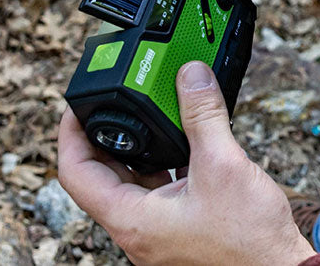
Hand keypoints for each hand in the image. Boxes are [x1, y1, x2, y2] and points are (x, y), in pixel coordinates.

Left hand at [56, 61, 314, 265]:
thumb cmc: (249, 243)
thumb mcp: (223, 166)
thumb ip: (203, 116)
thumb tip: (191, 76)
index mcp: (131, 220)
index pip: (75, 172)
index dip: (70, 133)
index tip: (78, 105)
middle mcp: (137, 230)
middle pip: (101, 176)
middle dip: (107, 135)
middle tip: (114, 103)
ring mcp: (157, 234)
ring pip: (132, 185)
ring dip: (139, 150)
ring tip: (150, 116)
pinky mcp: (180, 232)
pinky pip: (159, 193)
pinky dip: (164, 165)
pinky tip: (184, 145)